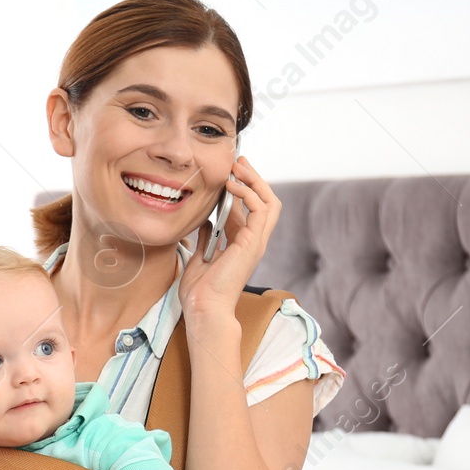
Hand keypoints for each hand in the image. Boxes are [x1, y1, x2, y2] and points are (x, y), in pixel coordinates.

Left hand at [176, 155, 281, 320]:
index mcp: (241, 242)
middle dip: (253, 178)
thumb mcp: (199, 257)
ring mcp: (256, 242)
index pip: (250, 207)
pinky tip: (231, 186)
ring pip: (269, 202)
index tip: (228, 171)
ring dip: (254, 181)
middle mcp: (253, 240)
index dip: (242, 187)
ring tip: (237, 168)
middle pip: (265, 200)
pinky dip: (249, 193)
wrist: (204, 308)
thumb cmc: (201, 291)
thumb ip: (205, 238)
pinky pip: (260, 210)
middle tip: (238, 162)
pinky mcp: (253, 243)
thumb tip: (204, 222)